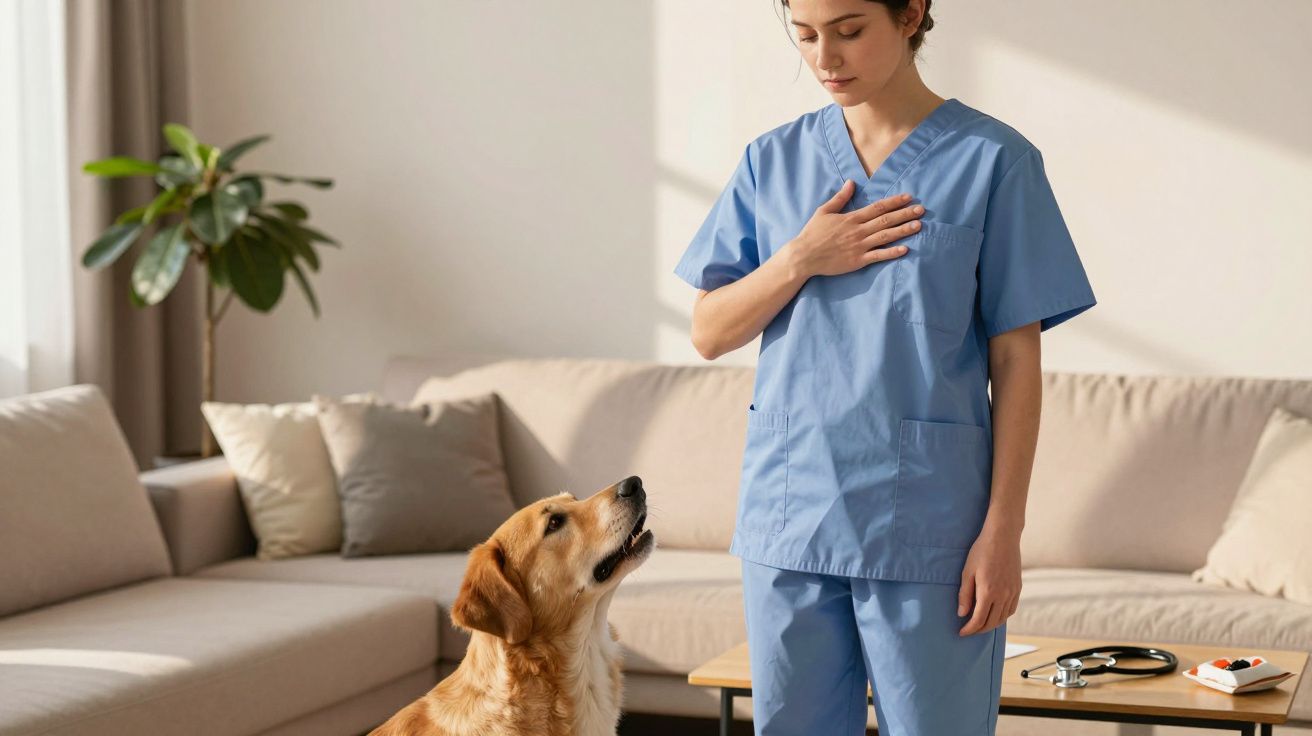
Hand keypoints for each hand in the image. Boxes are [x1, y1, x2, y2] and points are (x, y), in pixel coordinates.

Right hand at [785, 181, 924, 278]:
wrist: (804, 256)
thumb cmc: (812, 233)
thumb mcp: (824, 211)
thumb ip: (840, 198)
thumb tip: (851, 182)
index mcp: (852, 218)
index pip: (878, 207)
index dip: (894, 201)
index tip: (908, 197)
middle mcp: (858, 231)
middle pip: (886, 220)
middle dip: (905, 214)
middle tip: (921, 210)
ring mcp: (859, 246)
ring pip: (886, 236)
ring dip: (903, 230)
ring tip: (918, 225)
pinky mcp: (858, 260)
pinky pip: (878, 256)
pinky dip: (892, 253)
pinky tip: (905, 249)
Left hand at [957, 525, 1021, 636]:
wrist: (1003, 537)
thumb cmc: (981, 551)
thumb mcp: (967, 572)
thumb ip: (965, 595)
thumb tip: (962, 614)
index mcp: (988, 592)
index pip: (979, 620)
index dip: (969, 629)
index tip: (961, 633)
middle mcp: (1003, 595)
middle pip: (992, 622)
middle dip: (979, 630)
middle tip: (969, 631)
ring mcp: (1013, 592)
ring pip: (1003, 618)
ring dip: (991, 625)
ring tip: (980, 625)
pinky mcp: (1018, 588)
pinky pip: (1011, 609)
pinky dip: (1003, 616)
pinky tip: (995, 615)